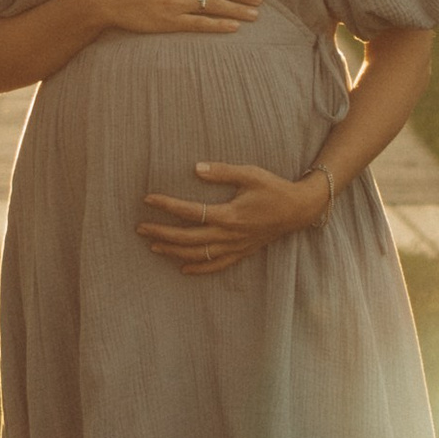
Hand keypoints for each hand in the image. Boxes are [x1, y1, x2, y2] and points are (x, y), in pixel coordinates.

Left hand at [140, 160, 331, 275]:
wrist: (299, 209)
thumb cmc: (274, 188)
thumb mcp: (250, 174)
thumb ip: (222, 172)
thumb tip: (196, 168)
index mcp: (229, 215)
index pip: (191, 212)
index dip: (167, 206)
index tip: (148, 199)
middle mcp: (230, 235)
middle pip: (188, 238)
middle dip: (162, 233)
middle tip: (140, 228)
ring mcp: (235, 247)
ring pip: (199, 255)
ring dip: (174, 252)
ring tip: (153, 246)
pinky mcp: (242, 252)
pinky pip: (217, 265)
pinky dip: (199, 268)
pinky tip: (183, 268)